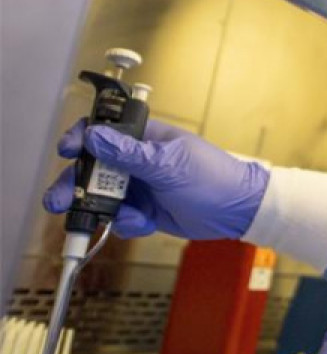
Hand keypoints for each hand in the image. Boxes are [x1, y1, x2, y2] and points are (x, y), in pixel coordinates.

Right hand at [43, 119, 268, 238]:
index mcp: (146, 138)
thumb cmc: (213, 178)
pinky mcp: (145, 209)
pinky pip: (121, 217)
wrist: (237, 212)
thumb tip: (95, 136)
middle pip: (94, 168)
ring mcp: (141, 186)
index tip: (68, 151)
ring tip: (100, 219)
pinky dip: (127, 223)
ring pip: (103, 197)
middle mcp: (138, 161)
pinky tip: (144, 222)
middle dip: (76, 184)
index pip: (105, 130)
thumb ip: (129, 153)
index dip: (82, 138)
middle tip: (61, 201)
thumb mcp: (169, 164)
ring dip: (97, 209)